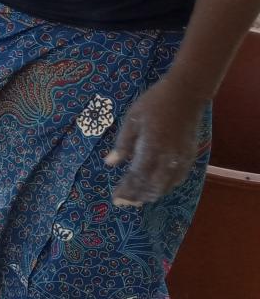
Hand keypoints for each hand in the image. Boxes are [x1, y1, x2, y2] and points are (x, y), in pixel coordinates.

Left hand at [107, 80, 205, 205]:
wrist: (185, 94)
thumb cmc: (153, 103)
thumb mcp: (132, 119)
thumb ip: (123, 144)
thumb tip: (110, 163)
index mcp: (151, 147)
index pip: (137, 176)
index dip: (126, 190)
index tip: (116, 199)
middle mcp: (167, 157)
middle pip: (152, 185)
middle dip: (137, 196)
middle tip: (124, 204)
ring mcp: (181, 158)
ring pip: (166, 185)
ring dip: (152, 194)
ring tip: (138, 199)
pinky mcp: (190, 156)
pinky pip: (178, 178)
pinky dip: (167, 186)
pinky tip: (158, 187)